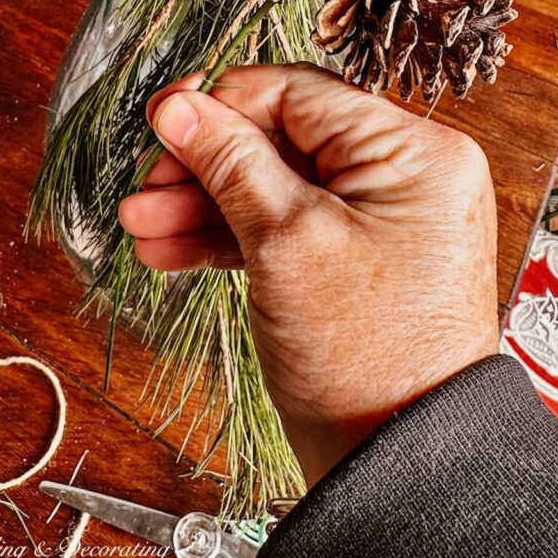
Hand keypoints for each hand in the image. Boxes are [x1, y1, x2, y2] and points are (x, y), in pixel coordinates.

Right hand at [119, 63, 497, 484]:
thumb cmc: (365, 357)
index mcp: (413, 151)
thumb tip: (181, 105)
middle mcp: (405, 175)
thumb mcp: (286, 241)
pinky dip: (233, 236)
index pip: (300, 93)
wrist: (397, 463)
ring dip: (206, 204)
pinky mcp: (354, 257)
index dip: (223, 102)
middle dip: (206, 164)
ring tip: (144, 226)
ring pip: (276, 185)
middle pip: (282, 139)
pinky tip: (173, 249)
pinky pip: (288, 226)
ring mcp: (380, 218)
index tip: (162, 117)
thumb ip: (231, 162)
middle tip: (147, 184)